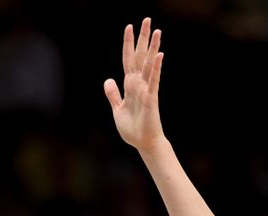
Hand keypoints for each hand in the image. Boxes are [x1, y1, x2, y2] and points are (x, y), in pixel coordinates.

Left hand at [104, 17, 165, 151]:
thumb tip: (108, 79)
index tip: (129, 27)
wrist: (143, 143)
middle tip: (147, 19)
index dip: (128, 44)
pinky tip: (159, 55)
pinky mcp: (152, 98)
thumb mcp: (117, 109)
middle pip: (140, 56)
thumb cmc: (132, 128)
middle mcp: (138, 84)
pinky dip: (156, 68)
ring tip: (157, 31)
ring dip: (152, 48)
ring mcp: (146, 89)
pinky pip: (154, 80)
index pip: (128, 60)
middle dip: (143, 38)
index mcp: (129, 85)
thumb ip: (113, 94)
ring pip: (149, 64)